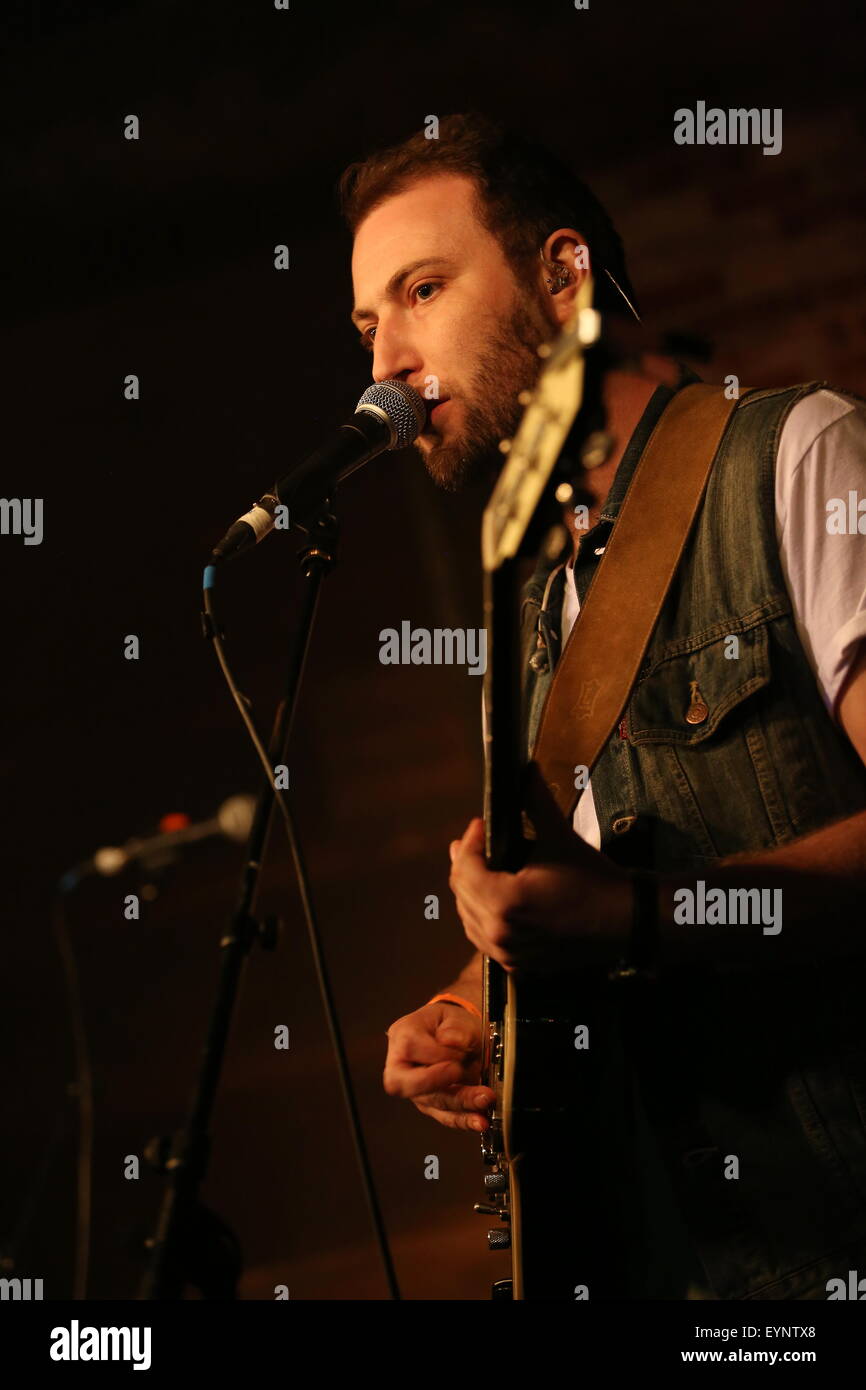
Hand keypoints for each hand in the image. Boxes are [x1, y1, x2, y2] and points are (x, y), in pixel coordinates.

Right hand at [383, 1001, 493, 1131]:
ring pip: (433, 1103)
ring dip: (461, 1104)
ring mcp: (416, 1089)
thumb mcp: (455, 1016)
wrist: (457, 1034)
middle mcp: (402, 1065)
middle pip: (408, 1084)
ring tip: (484, 1100)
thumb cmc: (450, 1023)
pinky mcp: (432, 1105)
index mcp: (402, 1035)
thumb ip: (456, 1027)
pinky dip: (465, 1119)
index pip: (411, 1048)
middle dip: (438, 1084)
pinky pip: (446, 1117)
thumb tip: (451, 1040)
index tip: (460, 1052)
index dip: (437, 1053)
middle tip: (462, 1075)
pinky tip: (480, 1120)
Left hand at [448, 817, 632, 973]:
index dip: (469, 841)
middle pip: (461, 894)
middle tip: (474, 841)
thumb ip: (535, 802)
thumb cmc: (594, 880)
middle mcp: (500, 933)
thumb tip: (525, 770)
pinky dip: (483, 917)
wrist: (627, 922)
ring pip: (469, 919)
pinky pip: (486, 939)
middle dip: (466, 864)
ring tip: (479, 867)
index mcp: (505, 902)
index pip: (464, 869)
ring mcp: (508, 954)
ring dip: (470, 892)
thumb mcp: (560, 837)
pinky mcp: (518, 965)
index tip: (481, 823)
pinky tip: (492, 899)